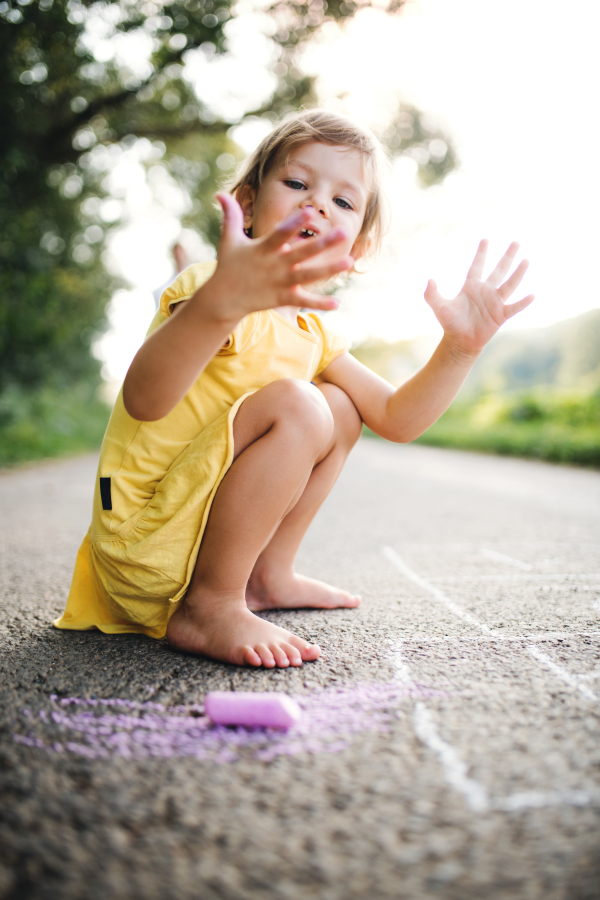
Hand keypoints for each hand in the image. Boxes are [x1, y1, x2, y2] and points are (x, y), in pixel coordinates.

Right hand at [209, 192, 352, 320]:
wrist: (223, 299)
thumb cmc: (229, 266)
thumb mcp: (229, 239)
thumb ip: (231, 216)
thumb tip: (219, 193)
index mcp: (264, 249)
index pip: (281, 234)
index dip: (294, 223)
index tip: (310, 211)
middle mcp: (275, 265)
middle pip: (302, 253)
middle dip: (323, 243)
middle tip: (343, 232)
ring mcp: (280, 282)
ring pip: (308, 276)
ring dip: (328, 269)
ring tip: (349, 262)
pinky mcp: (282, 298)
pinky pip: (303, 300)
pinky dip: (318, 303)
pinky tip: (336, 303)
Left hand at [424, 240, 534, 355]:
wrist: (460, 341)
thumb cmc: (450, 323)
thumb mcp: (439, 307)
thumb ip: (432, 294)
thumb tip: (429, 280)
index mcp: (471, 287)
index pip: (477, 266)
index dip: (481, 253)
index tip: (485, 239)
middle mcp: (486, 291)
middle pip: (499, 270)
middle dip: (507, 256)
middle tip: (516, 242)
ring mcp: (495, 302)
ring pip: (509, 284)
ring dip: (518, 273)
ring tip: (526, 260)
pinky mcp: (501, 315)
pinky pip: (514, 307)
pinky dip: (523, 302)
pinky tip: (532, 295)